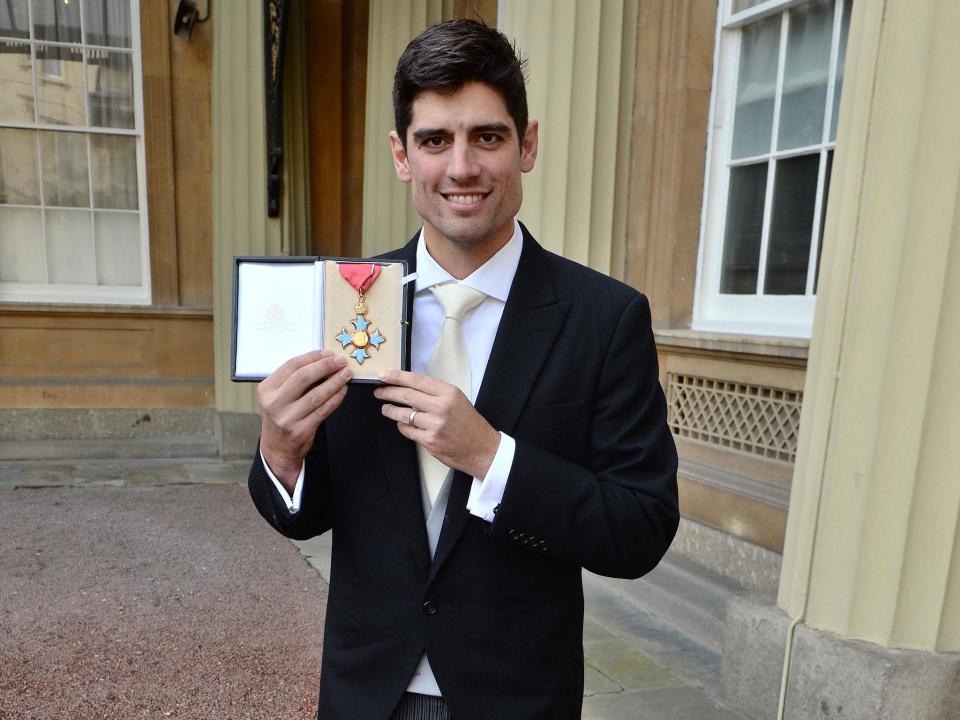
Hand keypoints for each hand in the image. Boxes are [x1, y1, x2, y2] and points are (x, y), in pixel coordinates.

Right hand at [258, 349, 351, 491]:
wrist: (277, 447)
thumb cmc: (281, 415)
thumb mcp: (278, 396)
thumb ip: (295, 380)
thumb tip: (324, 360)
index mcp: (266, 389)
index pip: (291, 366)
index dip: (312, 357)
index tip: (328, 352)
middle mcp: (274, 403)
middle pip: (303, 377)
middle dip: (325, 366)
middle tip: (340, 361)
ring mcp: (287, 418)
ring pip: (316, 394)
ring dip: (334, 382)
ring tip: (346, 374)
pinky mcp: (301, 430)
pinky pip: (323, 410)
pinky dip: (335, 398)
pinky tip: (343, 390)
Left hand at [374, 370, 500, 478]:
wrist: (481, 447)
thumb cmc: (469, 422)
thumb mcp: (457, 399)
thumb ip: (435, 392)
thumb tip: (409, 385)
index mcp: (448, 393)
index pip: (416, 380)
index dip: (397, 377)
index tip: (384, 375)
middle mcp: (441, 407)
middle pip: (406, 395)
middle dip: (388, 392)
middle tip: (379, 392)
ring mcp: (434, 425)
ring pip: (404, 414)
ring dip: (391, 410)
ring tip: (386, 408)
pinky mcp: (429, 441)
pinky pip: (408, 430)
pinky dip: (402, 426)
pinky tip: (402, 423)